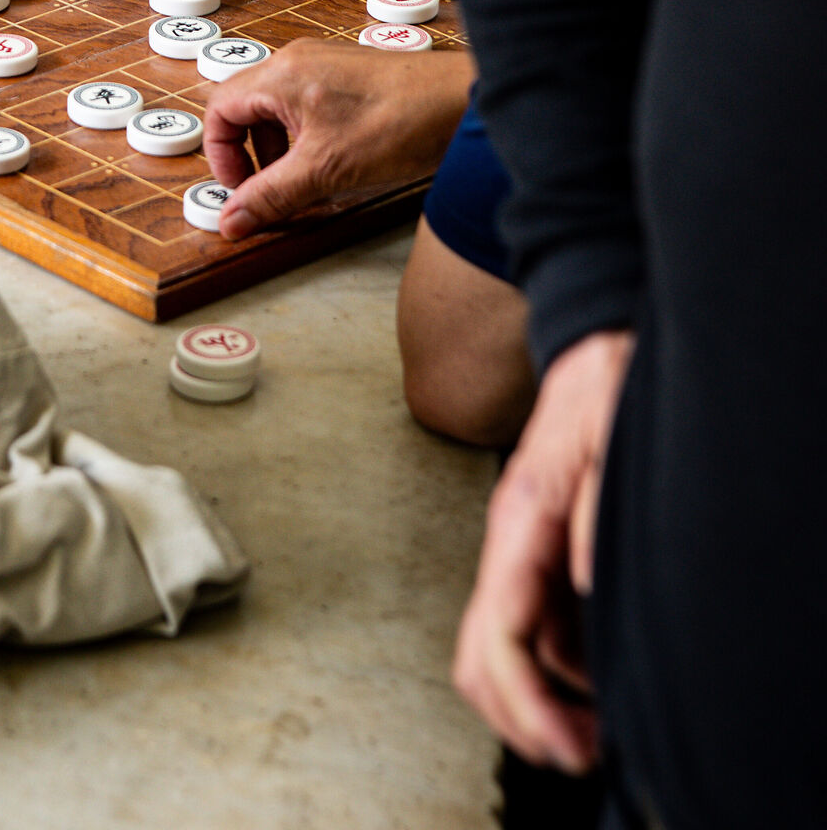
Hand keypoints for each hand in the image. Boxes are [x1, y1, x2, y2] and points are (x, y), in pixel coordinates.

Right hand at [202, 40, 471, 237]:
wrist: (462, 103)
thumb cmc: (402, 121)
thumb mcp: (325, 171)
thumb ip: (272, 196)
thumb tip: (231, 220)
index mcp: (281, 75)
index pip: (220, 109)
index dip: (221, 157)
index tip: (239, 192)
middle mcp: (297, 62)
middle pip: (247, 111)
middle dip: (252, 159)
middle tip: (270, 194)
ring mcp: (324, 68)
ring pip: (279, 113)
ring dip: (281, 153)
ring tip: (305, 186)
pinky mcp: (349, 80)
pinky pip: (308, 110)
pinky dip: (308, 143)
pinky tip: (334, 169)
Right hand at [453, 328, 635, 771]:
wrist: (592, 342)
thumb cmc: (603, 382)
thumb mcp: (612, 432)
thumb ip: (598, 505)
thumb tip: (585, 581)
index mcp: (521, 517)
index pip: (500, 631)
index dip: (529, 703)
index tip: (566, 747)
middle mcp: (510, 542)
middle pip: (482, 658)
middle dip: (523, 719)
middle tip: (581, 752)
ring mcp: (521, 551)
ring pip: (502, 653)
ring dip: (541, 704)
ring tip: (599, 729)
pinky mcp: (539, 555)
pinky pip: (535, 632)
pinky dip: (561, 675)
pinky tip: (602, 682)